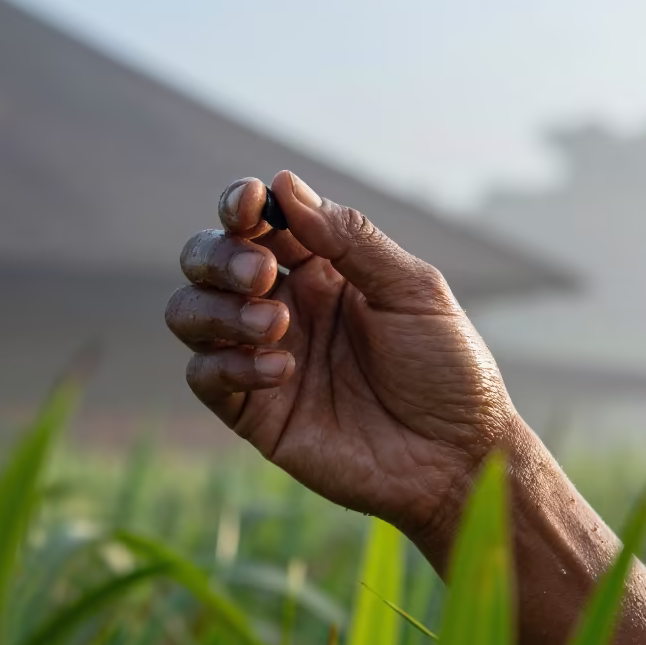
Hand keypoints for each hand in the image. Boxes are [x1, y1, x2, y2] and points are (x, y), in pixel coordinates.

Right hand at [164, 170, 517, 554]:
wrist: (456, 461)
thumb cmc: (447, 368)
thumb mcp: (412, 290)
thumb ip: (349, 238)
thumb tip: (285, 183)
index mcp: (320, 266)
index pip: (258, 220)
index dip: (241, 203)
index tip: (250, 203)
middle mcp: (282, 303)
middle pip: (207, 257)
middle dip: (221, 255)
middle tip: (263, 274)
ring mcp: (261, 355)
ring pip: (189, 310)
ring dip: (218, 307)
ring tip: (276, 324)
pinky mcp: (253, 411)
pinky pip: (204, 375)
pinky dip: (229, 363)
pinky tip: (282, 370)